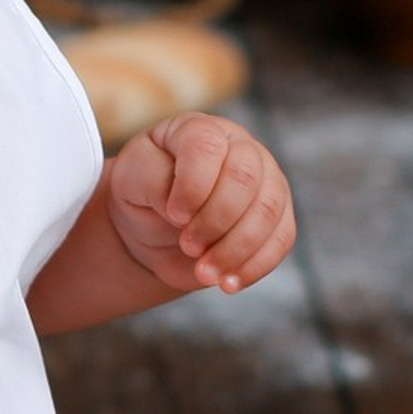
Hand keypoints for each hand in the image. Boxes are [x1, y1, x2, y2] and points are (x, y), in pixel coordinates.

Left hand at [107, 113, 295, 295]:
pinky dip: (255, 266)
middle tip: (187, 246)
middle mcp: (240, 147)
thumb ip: (154, 181)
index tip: (174, 216)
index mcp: (199, 130)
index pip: (207, 146)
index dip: (193, 185)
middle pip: (245, 177)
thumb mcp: (130, 181)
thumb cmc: (142, 193)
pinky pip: (282, 239)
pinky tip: (228, 284)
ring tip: (204, 273)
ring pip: (268, 210)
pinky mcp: (277, 216)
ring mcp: (266, 179)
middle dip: (215, 220)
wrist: (154, 226)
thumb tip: (185, 207)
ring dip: (235, 249)